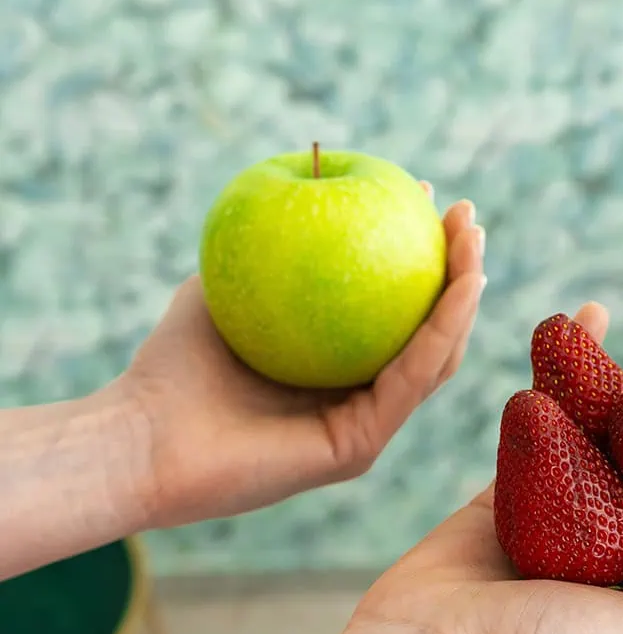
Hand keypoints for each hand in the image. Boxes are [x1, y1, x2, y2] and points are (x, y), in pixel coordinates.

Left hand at [121, 194, 484, 528]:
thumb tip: (306, 185)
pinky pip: (410, 380)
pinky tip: (459, 284)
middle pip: (429, 333)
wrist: (138, 437)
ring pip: (435, 357)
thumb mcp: (224, 284)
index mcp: (336, 371)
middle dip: (458, 270)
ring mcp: (363, 428)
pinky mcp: (357, 448)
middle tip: (466, 214)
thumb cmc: (172, 364)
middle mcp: (358, 400)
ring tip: (474, 239)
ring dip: (464, 296)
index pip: (395, 311)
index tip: (424, 197)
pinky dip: (440, 331)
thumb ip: (269, 247)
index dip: (420, 255)